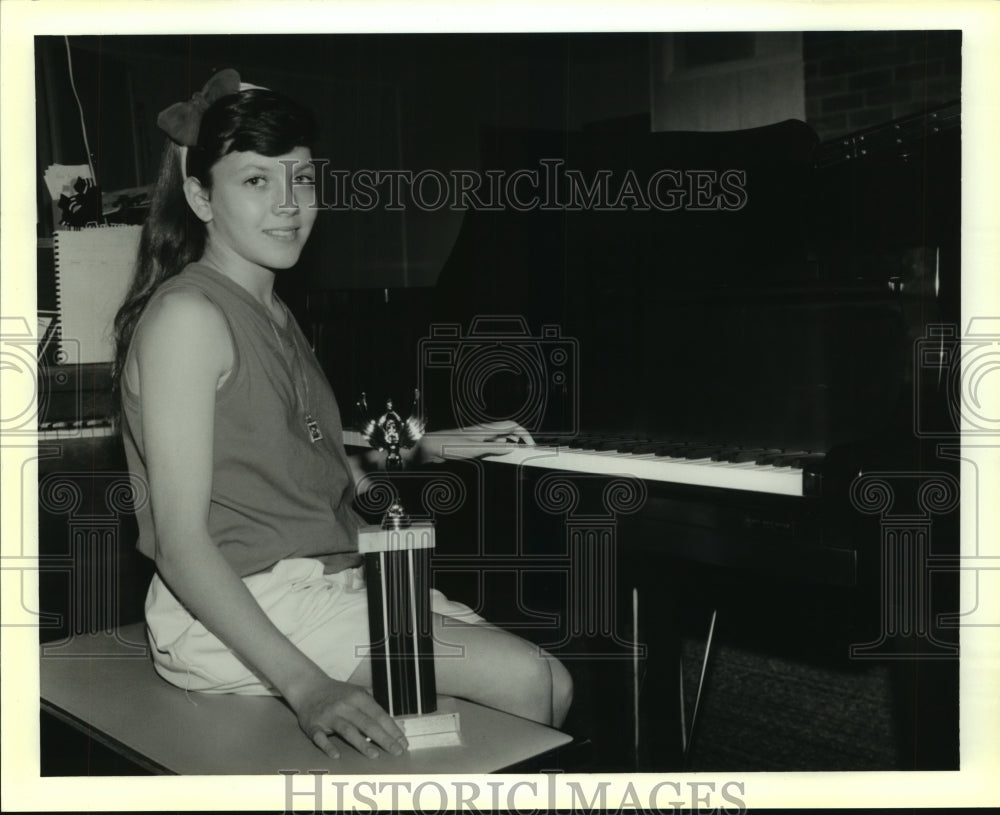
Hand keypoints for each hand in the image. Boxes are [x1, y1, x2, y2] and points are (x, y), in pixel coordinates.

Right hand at [292, 675, 407, 758]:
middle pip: (367, 723)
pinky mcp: (313, 725)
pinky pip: (320, 737)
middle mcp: (345, 705)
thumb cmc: (338, 693)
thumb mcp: (357, 692)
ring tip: (375, 755)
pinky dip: (327, 746)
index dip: (393, 729)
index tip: (403, 742)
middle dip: (384, 739)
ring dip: (361, 743)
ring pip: (347, 730)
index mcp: (358, 697)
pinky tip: (336, 755)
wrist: (308, 687)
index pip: (379, 715)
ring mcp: (329, 715)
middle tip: (397, 752)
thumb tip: (393, 723)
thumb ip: (373, 706)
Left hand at [417, 421, 534, 462]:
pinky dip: (498, 450)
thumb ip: (495, 448)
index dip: (525, 434)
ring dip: (509, 446)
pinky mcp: (474, 444)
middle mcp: (485, 431)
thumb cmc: (450, 445)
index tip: (530, 446)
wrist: (431, 447)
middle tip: (525, 453)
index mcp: (487, 429)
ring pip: (500, 439)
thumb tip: (513, 447)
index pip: (513, 425)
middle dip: (519, 440)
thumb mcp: (476, 449)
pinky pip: (491, 446)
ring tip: (515, 457)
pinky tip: (498, 458)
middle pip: (509, 432)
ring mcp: (480, 437)